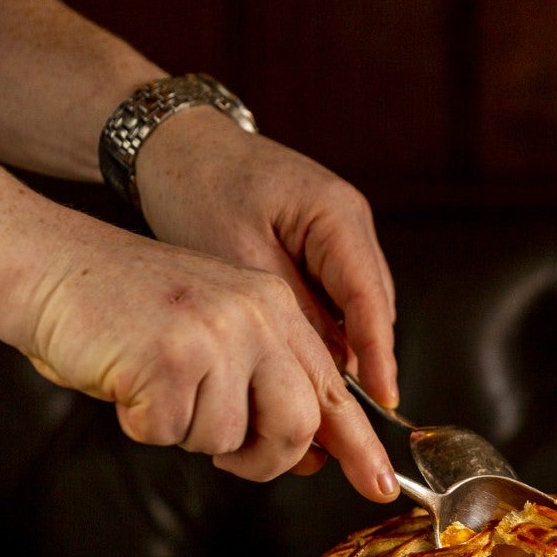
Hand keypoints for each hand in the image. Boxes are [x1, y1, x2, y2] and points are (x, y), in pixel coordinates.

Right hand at [23, 216, 398, 501]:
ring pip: (226, 438)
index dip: (359, 445)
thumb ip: (265, 377)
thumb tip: (308, 451)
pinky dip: (142, 422)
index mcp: (275, 307)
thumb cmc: (126, 308)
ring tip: (155, 382)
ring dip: (185, 430)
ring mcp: (215, 334)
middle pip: (296, 426)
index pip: (333, 389)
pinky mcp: (169, 357)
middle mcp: (257, 316)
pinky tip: (127, 378)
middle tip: (230, 455)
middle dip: (263, 458)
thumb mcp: (216, 327)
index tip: (383, 487)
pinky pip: (170, 433)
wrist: (48, 265)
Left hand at [132, 106, 398, 407]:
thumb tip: (324, 369)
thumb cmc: (198, 186)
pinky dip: (326, 329)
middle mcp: (350, 221)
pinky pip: (335, 295)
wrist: (174, 142)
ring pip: (357, 306)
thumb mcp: (237, 258)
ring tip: (324, 398)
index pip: (370, 299)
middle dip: (365, 361)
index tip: (383, 401)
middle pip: (373, 306)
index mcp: (337, 215)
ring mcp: (340, 230)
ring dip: (344, 348)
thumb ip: (287, 312)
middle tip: (349, 414)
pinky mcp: (320, 241)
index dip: (378, 356)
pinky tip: (305, 361)